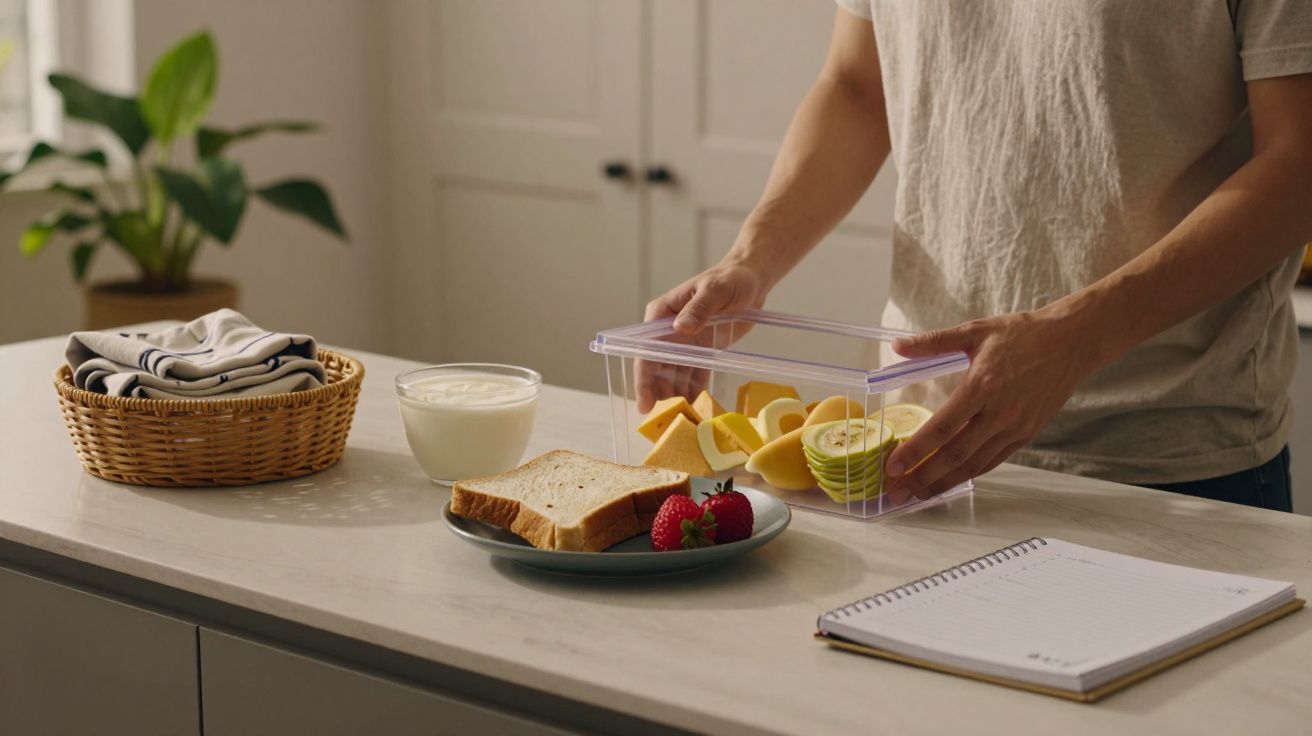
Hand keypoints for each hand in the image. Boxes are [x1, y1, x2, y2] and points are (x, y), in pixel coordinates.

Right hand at [636, 262, 768, 411]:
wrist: (751, 281)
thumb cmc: (729, 279)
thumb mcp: (715, 290)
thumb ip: (698, 308)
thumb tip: (680, 328)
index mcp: (661, 314)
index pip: (646, 350)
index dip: (643, 378)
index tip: (645, 402)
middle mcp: (667, 331)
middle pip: (656, 368)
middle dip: (657, 393)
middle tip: (664, 419)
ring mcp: (683, 344)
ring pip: (672, 375)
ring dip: (674, 395)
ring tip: (680, 419)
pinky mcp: (700, 352)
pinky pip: (693, 376)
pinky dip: (692, 391)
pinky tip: (694, 408)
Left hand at [883, 308, 1102, 503]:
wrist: (1072, 342)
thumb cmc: (1023, 333)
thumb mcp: (976, 330)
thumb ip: (934, 342)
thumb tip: (897, 346)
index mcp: (983, 385)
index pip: (941, 427)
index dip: (915, 451)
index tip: (892, 466)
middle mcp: (1000, 412)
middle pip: (955, 454)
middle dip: (923, 477)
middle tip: (897, 492)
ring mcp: (1016, 427)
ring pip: (974, 464)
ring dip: (943, 482)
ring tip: (917, 494)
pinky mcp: (1027, 434)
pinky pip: (993, 461)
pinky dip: (969, 474)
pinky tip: (949, 481)